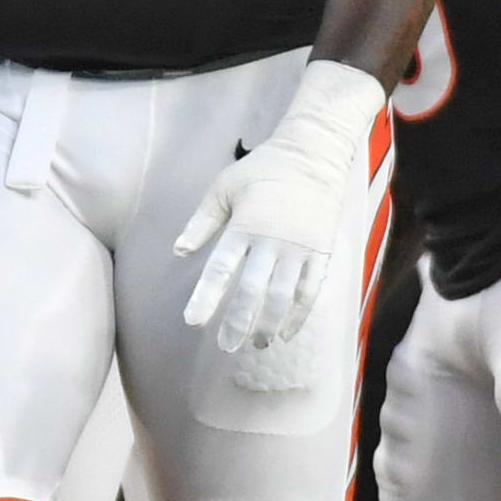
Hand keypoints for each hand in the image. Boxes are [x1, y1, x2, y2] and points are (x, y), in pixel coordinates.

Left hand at [175, 60, 387, 357]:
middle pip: (252, 291)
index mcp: (244, 226)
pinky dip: (298, 315)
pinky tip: (285, 332)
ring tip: (254, 344)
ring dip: (267, 323)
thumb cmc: (262, 170)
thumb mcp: (223, 188)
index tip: (193, 322)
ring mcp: (300, 249)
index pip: (220, 270)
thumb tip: (178, 252)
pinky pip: (310, 291)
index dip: (206, 298)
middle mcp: (272, 242)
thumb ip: (201, 222)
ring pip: (283, 297)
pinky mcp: (321, 253)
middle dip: (237, 322)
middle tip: (226, 347)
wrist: (313, 154)